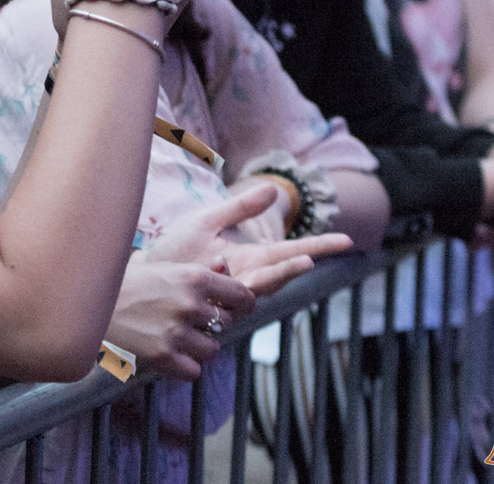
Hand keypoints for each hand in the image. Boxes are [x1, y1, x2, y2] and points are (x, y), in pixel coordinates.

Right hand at [107, 258, 252, 380]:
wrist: (84, 300)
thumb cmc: (122, 280)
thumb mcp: (161, 266)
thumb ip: (196, 270)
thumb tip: (224, 263)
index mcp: (193, 276)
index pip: (242, 295)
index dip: (242, 303)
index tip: (236, 307)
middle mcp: (190, 303)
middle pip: (226, 323)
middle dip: (212, 324)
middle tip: (190, 321)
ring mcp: (177, 332)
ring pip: (212, 349)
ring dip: (198, 346)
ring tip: (175, 337)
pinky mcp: (163, 356)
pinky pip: (194, 371)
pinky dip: (184, 366)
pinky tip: (168, 354)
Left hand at [142, 185, 352, 295]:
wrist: (146, 272)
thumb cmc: (177, 250)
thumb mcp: (208, 220)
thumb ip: (240, 207)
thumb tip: (273, 188)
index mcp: (251, 259)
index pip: (292, 252)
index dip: (319, 247)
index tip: (347, 241)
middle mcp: (246, 280)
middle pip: (280, 275)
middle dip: (294, 267)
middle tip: (309, 259)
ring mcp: (230, 295)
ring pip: (258, 291)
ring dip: (272, 279)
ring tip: (290, 265)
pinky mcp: (210, 305)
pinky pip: (229, 302)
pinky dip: (233, 288)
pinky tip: (226, 267)